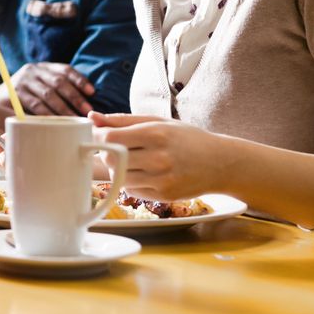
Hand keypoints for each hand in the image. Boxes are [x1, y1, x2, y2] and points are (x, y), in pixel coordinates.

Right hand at [8, 62, 94, 115]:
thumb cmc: (23, 98)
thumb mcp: (39, 88)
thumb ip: (56, 91)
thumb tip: (84, 104)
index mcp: (42, 67)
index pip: (65, 69)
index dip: (79, 80)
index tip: (92, 92)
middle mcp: (33, 70)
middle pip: (59, 82)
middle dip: (75, 97)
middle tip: (87, 111)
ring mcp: (23, 81)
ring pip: (49, 94)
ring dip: (64, 108)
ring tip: (75, 119)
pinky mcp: (15, 93)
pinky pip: (36, 104)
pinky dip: (48, 114)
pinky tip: (57, 122)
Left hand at [90, 111, 228, 199]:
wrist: (221, 163)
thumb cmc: (187, 138)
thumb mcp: (158, 122)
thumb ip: (122, 120)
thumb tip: (92, 117)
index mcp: (156, 134)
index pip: (111, 138)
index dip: (99, 136)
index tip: (101, 135)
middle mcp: (159, 158)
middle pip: (112, 159)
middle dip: (107, 153)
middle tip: (116, 148)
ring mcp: (162, 179)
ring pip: (119, 177)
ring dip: (118, 169)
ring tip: (132, 161)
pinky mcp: (164, 196)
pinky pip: (132, 191)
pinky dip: (131, 183)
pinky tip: (144, 174)